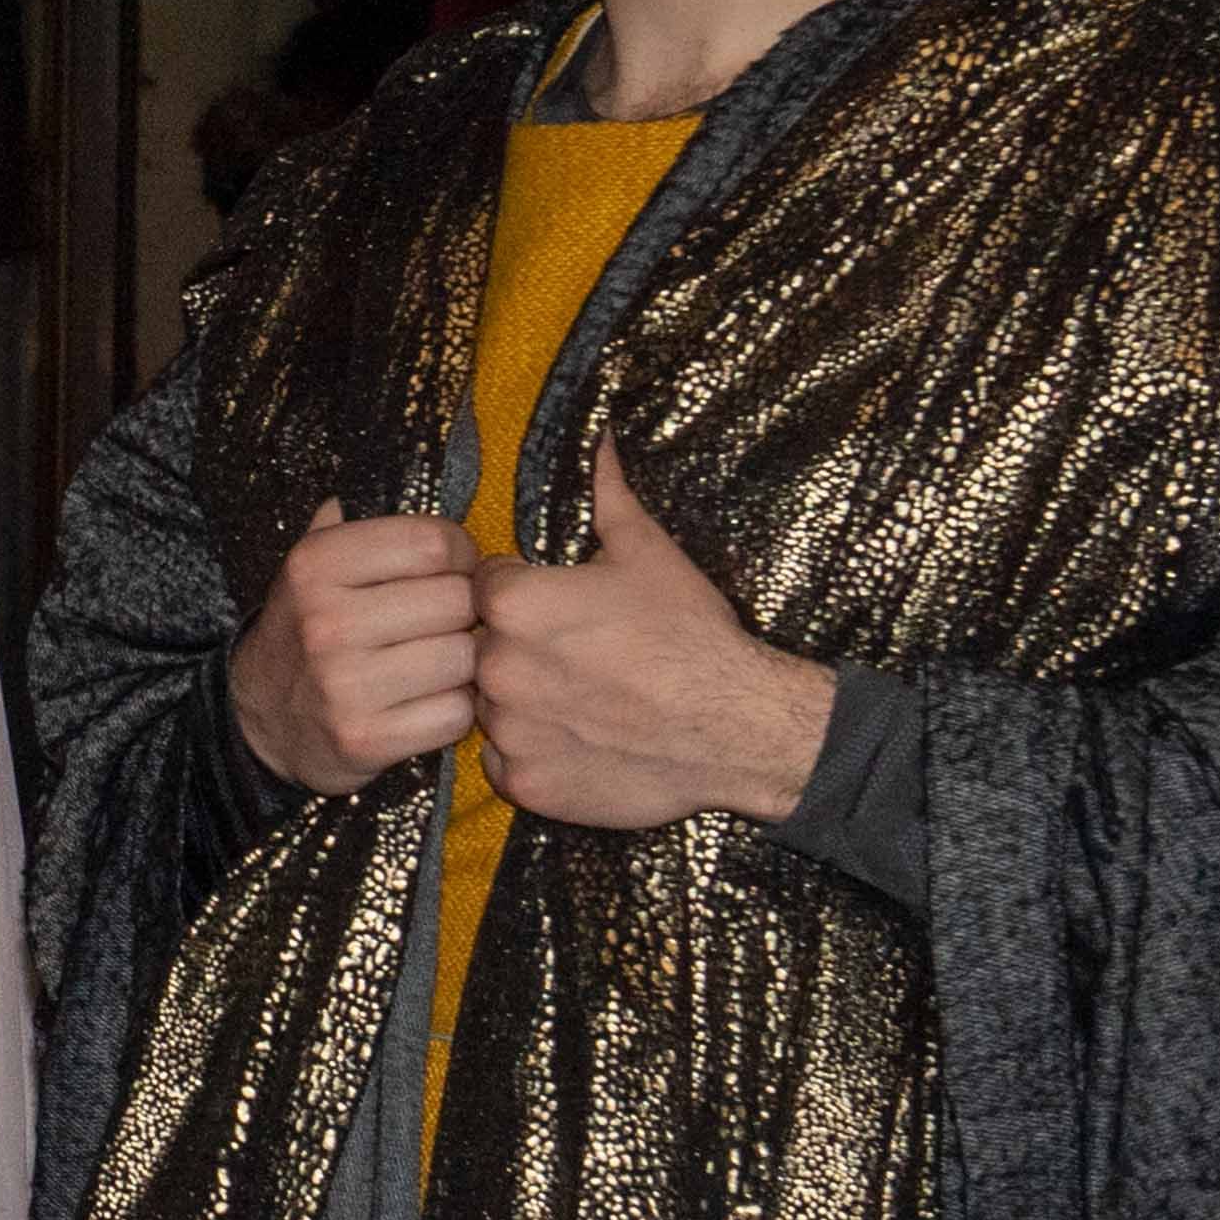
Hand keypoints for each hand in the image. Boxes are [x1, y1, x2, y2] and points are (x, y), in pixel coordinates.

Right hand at [232, 499, 481, 794]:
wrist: (260, 720)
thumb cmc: (306, 632)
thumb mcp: (310, 570)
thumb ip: (348, 527)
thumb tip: (393, 486)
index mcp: (316, 564)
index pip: (433, 544)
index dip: (461, 556)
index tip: (453, 571)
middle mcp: (326, 621)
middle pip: (458, 601)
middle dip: (465, 612)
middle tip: (448, 623)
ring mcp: (344, 684)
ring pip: (463, 659)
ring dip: (463, 664)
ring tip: (437, 662)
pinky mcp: (365, 738)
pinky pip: (454, 714)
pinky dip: (452, 711)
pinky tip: (427, 702)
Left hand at [469, 439, 833, 830]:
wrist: (738, 726)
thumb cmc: (691, 634)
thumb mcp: (648, 551)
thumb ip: (607, 493)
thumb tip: (599, 436)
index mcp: (513, 602)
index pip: (483, 587)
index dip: (521, 594)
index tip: (561, 608)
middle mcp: (496, 666)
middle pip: (481, 647)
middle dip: (517, 648)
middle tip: (577, 657)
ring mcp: (508, 730)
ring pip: (490, 706)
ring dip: (522, 702)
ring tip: (582, 699)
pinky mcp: (526, 784)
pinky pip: (505, 762)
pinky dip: (532, 754)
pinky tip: (578, 740)